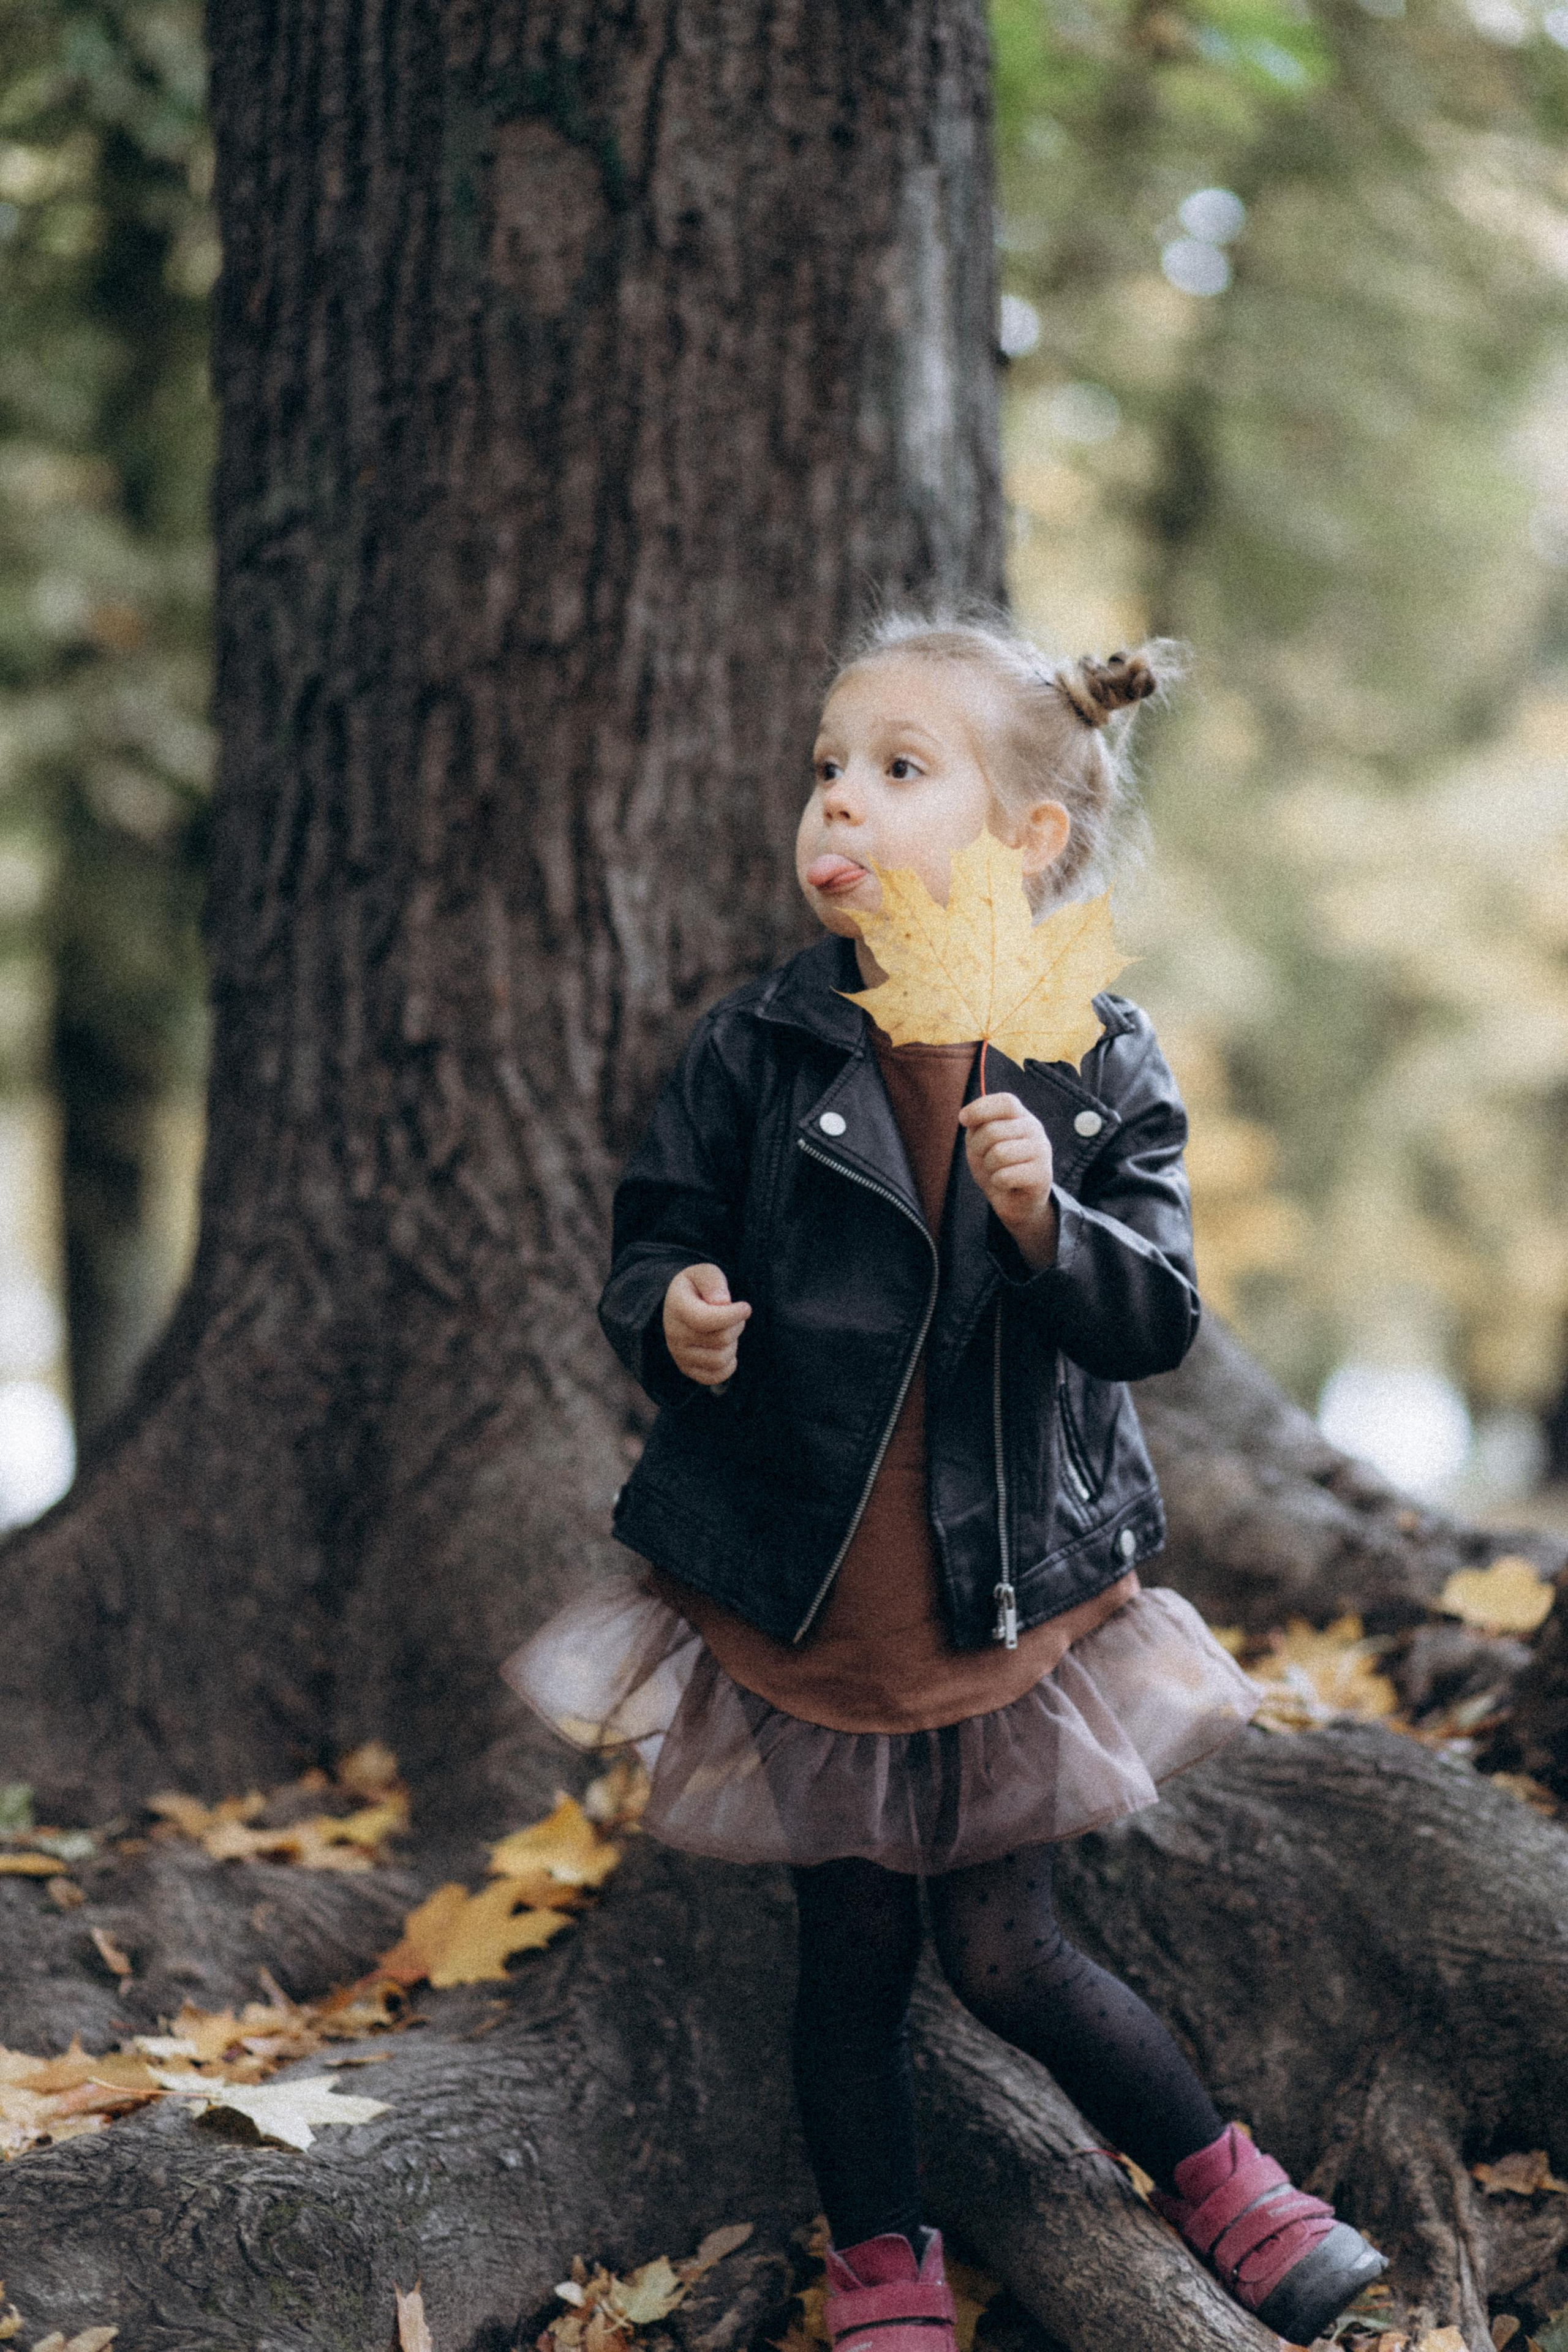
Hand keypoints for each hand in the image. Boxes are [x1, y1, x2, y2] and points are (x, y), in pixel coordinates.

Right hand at [663, 1263, 751, 1385]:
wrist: (679, 1307)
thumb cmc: (698, 1288)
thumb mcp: (704, 1273)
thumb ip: (713, 1281)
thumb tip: (722, 1302)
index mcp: (677, 1307)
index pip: (706, 1319)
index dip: (732, 1315)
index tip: (746, 1307)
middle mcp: (674, 1334)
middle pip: (720, 1339)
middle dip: (736, 1326)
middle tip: (736, 1316)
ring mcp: (679, 1354)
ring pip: (720, 1359)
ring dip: (733, 1345)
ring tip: (729, 1331)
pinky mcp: (687, 1369)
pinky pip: (715, 1376)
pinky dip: (728, 1365)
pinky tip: (727, 1348)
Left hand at [958, 1092, 1059, 1270]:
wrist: (1016, 1201)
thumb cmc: (996, 1167)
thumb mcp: (980, 1142)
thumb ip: (977, 1126)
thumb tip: (968, 1118)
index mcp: (1020, 1117)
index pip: (1006, 1102)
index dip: (981, 1108)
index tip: (962, 1119)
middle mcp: (1035, 1129)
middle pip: (994, 1130)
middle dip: (978, 1147)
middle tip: (983, 1158)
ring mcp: (1042, 1151)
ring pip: (999, 1153)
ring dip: (988, 1167)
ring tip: (996, 1171)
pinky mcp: (1042, 1175)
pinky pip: (1005, 1175)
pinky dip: (997, 1182)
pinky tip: (1006, 1183)